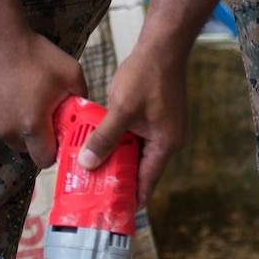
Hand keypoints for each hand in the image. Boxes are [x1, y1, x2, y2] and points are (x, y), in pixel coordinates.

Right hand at [0, 30, 85, 166]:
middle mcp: (6, 130)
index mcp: (32, 124)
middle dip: (32, 136)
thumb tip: (85, 114)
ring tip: (16, 98)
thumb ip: (81, 99)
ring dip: (12, 125)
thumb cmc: (33, 53)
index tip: (54, 139)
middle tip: (36, 112)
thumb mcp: (70, 73)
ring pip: (5, 136)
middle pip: (24, 148)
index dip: (52, 151)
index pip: (44, 159)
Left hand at [77, 40, 188, 204]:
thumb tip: (88, 164)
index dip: (130, 199)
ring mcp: (166, 129)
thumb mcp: (121, 109)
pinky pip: (140, 139)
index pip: (147, 183)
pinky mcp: (160, 118)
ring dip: (119, 159)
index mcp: (165, 145)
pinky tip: (104, 142)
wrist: (163, 47)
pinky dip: (124, 143)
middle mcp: (170, 141)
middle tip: (94, 190)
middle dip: (120, 179)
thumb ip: (105, 138)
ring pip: (139, 153)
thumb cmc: (146, 76)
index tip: (111, 212)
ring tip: (95, 168)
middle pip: (143, 170)